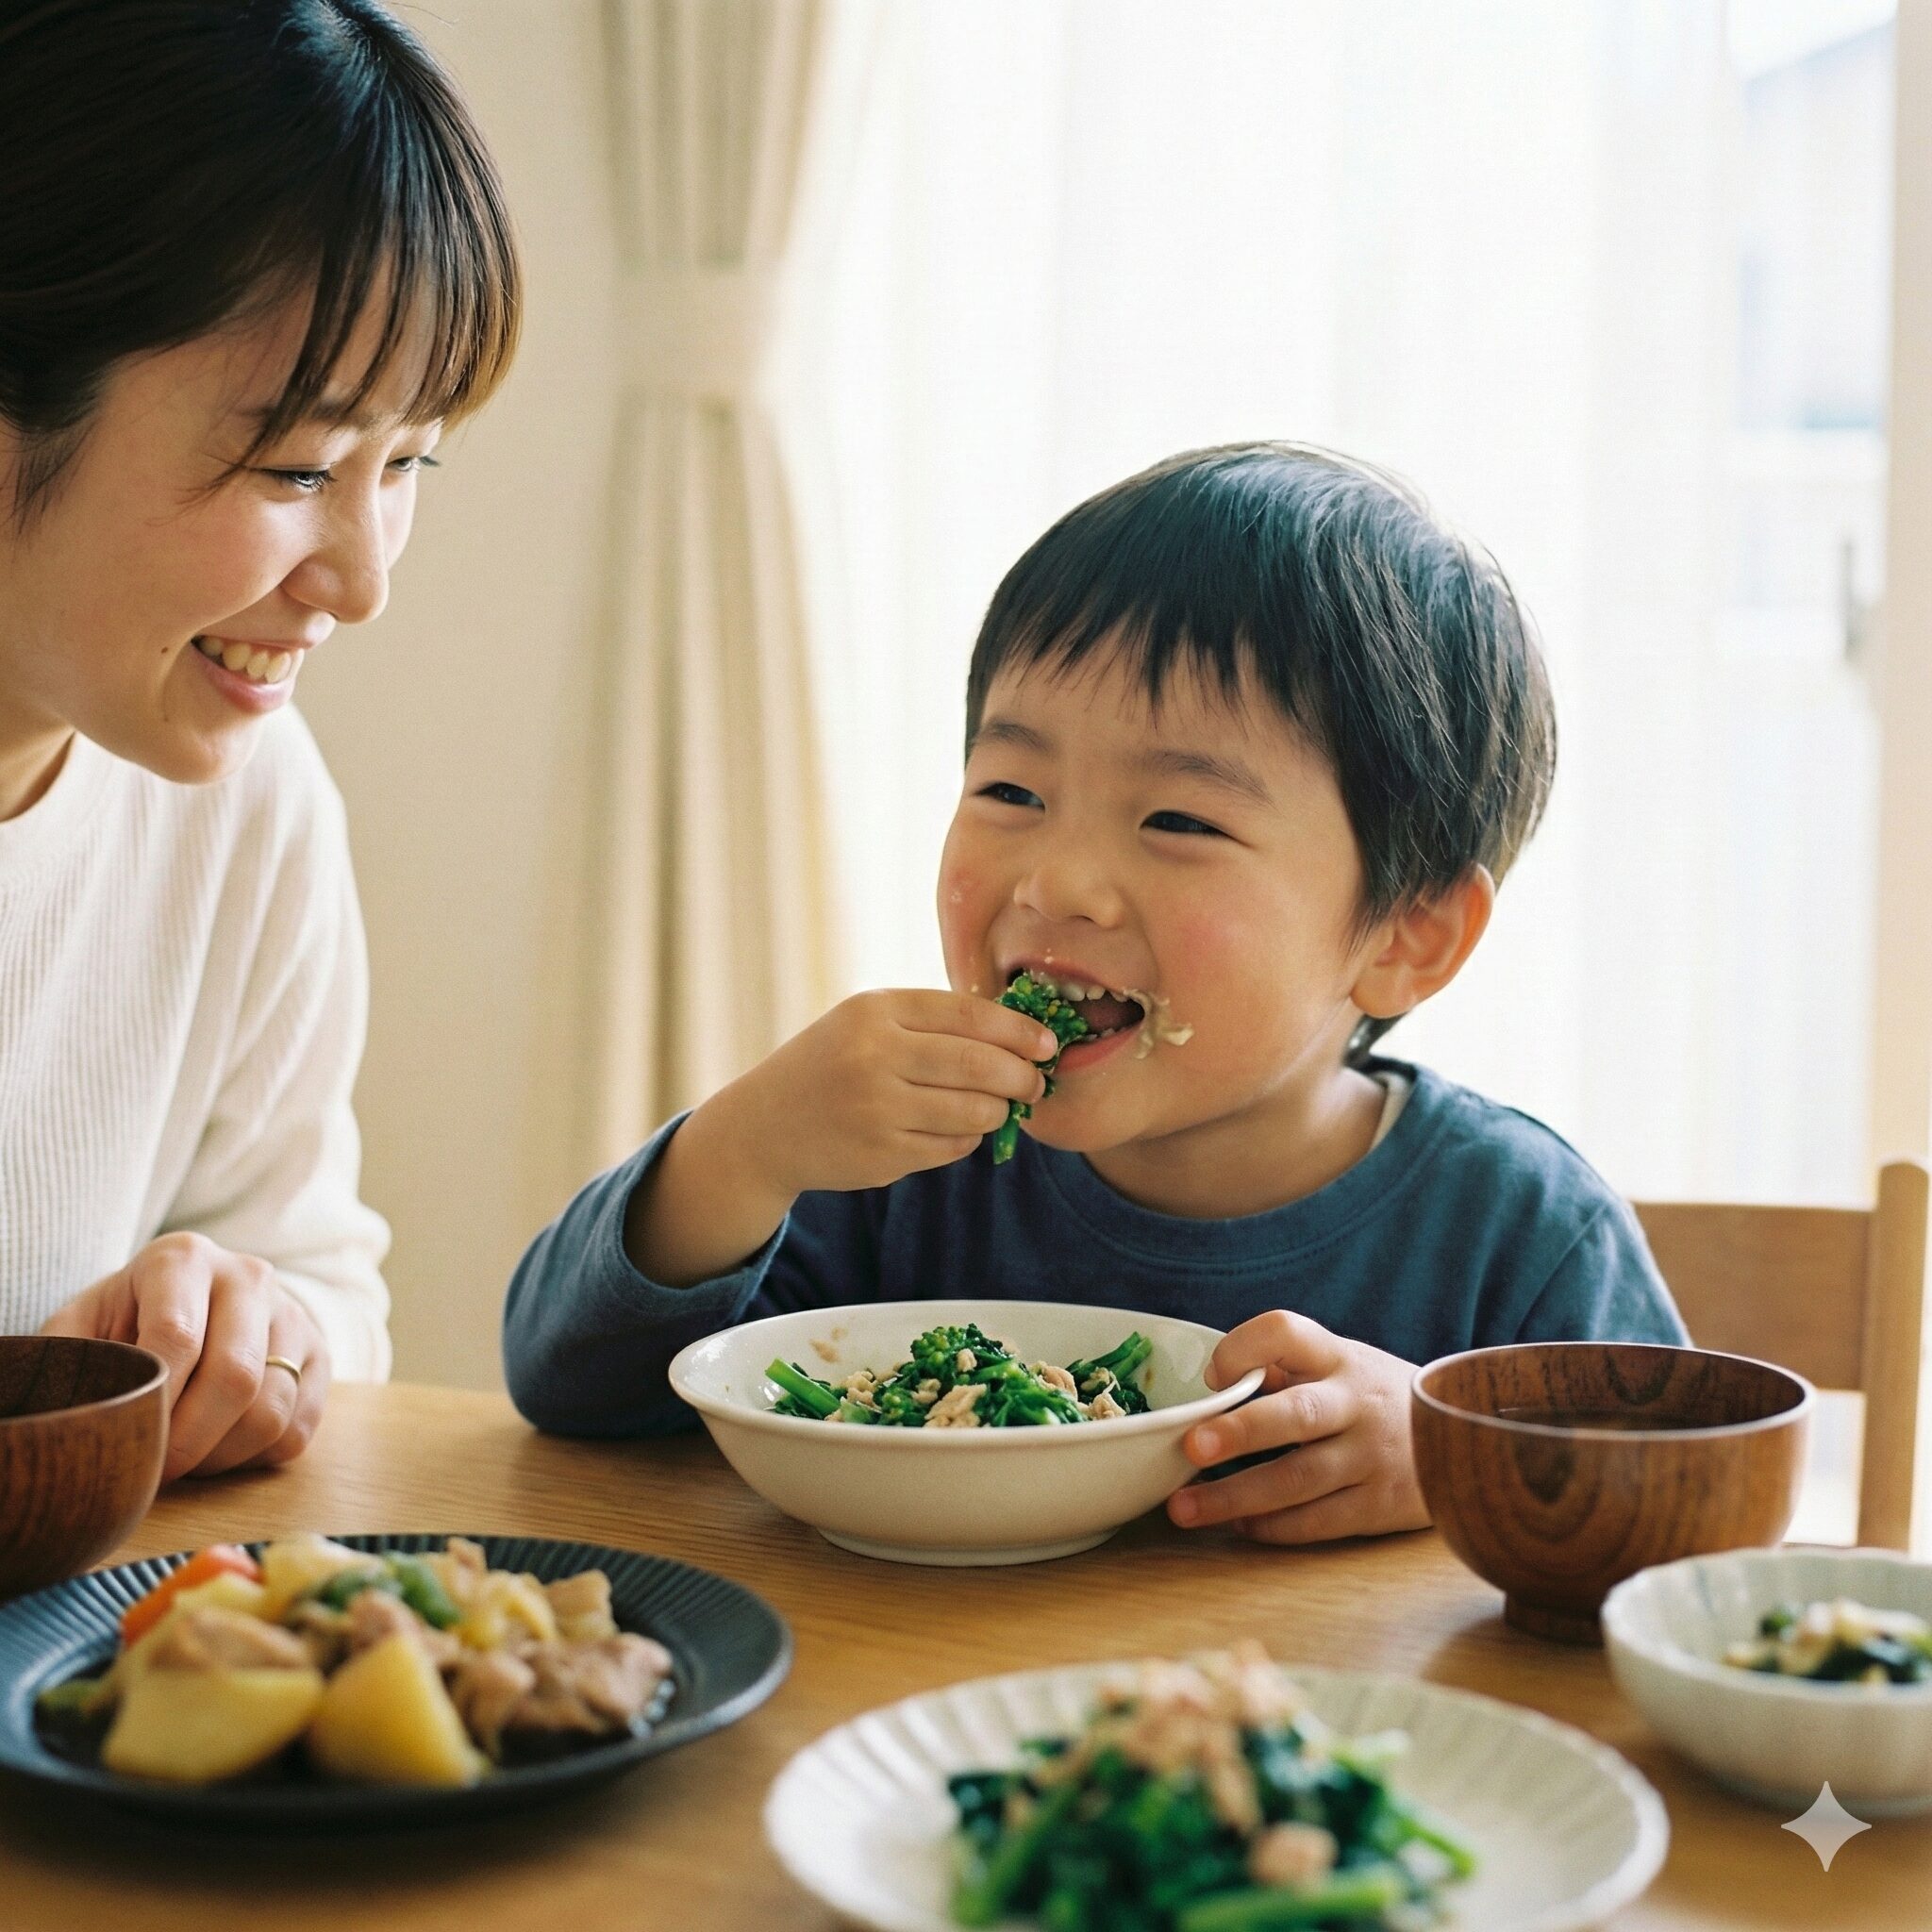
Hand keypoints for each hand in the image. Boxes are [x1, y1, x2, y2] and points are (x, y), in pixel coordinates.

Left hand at [41, 1233, 329, 1480]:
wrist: (193, 1298)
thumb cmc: (126, 1321)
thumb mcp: (83, 1323)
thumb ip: (67, 1357)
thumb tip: (66, 1414)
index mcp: (183, 1259)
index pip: (177, 1338)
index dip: (154, 1404)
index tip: (130, 1443)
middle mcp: (248, 1275)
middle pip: (236, 1376)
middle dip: (191, 1441)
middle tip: (159, 1471)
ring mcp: (292, 1313)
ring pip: (272, 1408)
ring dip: (223, 1455)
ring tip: (187, 1460)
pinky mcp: (320, 1353)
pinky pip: (299, 1427)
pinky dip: (257, 1455)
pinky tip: (222, 1447)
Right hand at [737, 988, 1058, 1194]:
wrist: (765, 1126)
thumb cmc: (832, 1063)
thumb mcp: (867, 1022)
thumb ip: (932, 1022)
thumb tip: (1021, 1035)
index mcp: (874, 1011)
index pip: (970, 1015)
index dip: (1019, 1030)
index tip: (1048, 1044)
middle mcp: (874, 1056)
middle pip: (980, 1065)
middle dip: (1022, 1077)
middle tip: (1036, 1083)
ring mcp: (877, 1109)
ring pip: (974, 1112)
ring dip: (998, 1111)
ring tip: (998, 1107)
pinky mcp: (882, 1155)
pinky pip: (953, 1148)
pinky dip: (967, 1140)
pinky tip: (955, 1130)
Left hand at [1166, 1310, 1427, 1543]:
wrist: (1466, 1437)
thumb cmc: (1374, 1398)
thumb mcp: (1339, 1365)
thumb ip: (1282, 1367)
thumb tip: (1216, 1382)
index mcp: (1338, 1358)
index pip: (1287, 1333)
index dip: (1244, 1347)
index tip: (1212, 1375)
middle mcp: (1357, 1404)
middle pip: (1297, 1414)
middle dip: (1242, 1431)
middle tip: (1191, 1446)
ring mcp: (1372, 1457)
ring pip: (1300, 1479)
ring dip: (1236, 1496)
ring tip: (1185, 1508)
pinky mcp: (1380, 1506)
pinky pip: (1318, 1521)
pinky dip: (1272, 1526)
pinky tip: (1237, 1525)